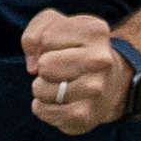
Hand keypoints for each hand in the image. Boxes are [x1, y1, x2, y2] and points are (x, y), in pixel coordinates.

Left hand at [23, 8, 128, 134]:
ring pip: (40, 89)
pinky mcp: (85, 115)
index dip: (47, 43)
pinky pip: (43, 111)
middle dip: (43, 67)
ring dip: (40, 88)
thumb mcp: (55, 25)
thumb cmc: (75, 49)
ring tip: (58, 85)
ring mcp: (95, 89)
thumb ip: (36, 30)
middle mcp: (101, 60)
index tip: (64, 47)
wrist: (107, 84)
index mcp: (96, 31)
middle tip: (58, 69)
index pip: (47, 38)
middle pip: (45, 65)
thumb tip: (33, 65)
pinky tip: (56, 102)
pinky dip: (41, 107)